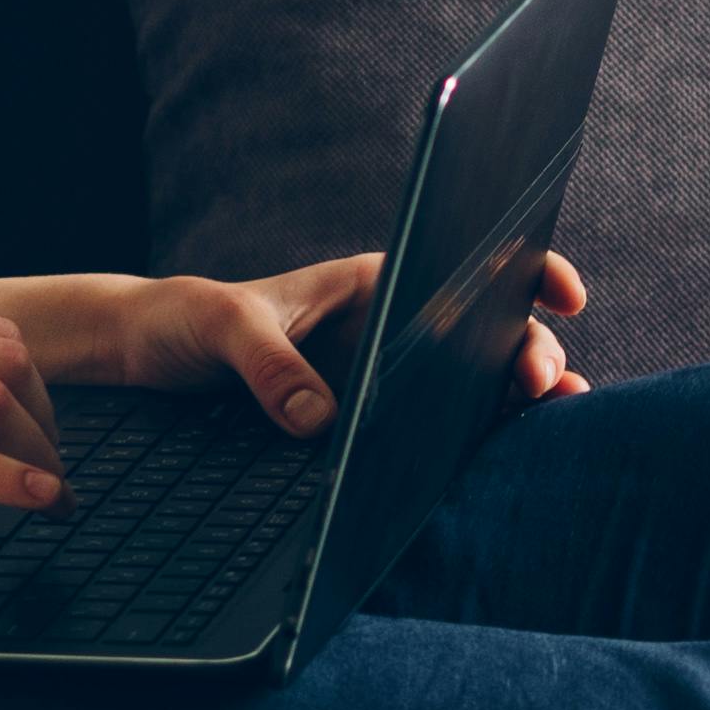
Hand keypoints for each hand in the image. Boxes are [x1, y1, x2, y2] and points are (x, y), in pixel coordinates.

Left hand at [0, 254, 595, 430]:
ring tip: (553, 410)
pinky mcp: (369, 426)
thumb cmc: (188, 320)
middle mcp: (390, 325)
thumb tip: (319, 420)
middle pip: (484, 329)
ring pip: (471, 382)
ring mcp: (386, 378)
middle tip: (539, 380)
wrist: (149, 358)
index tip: (560, 291)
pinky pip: (434, 428)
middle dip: (527, 347)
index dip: (524, 268)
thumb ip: (268, 366)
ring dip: (517, 394)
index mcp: (371, 280)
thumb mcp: (223, 326)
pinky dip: (476, 436)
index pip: (463, 259)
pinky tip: (505, 451)